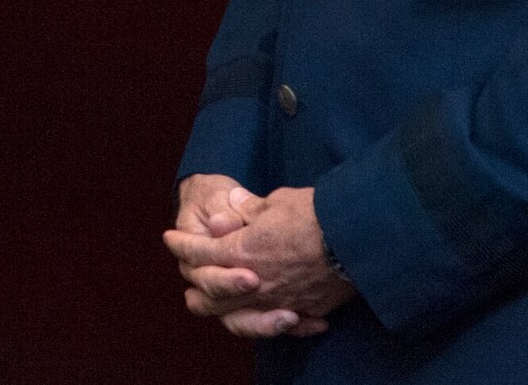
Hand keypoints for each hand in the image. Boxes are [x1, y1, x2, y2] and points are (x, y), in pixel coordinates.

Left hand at [164, 185, 351, 339]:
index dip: (182, 245)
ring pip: (239, 317)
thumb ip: (249, 207)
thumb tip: (234, 203)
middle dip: (195, 284)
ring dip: (222, 310)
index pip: (200, 252)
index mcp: (242, 250)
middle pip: (212, 294)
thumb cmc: (315, 214)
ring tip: (212, 304)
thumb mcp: (275, 201)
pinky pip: (279, 325)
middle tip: (187, 278)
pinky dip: (270, 323)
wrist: (358, 238)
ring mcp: (278, 301)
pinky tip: (268, 318)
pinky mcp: (305, 310)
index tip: (170, 239)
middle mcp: (254, 283)